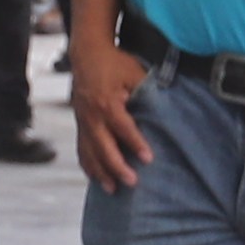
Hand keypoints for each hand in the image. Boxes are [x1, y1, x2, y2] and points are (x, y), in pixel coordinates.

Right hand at [69, 39, 153, 192]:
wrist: (87, 55)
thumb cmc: (114, 63)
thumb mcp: (135, 72)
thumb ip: (146, 91)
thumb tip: (163, 108)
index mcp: (107, 102)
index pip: (123, 128)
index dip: (136, 144)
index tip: (148, 158)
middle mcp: (92, 115)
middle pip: (103, 146)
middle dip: (117, 166)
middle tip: (131, 181)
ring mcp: (84, 121)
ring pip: (90, 152)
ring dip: (100, 172)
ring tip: (112, 188)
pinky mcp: (80, 124)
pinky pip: (82, 148)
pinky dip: (88, 165)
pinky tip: (96, 177)